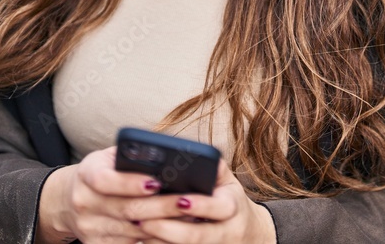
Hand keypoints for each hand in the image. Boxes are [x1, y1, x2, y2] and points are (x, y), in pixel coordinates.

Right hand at [36, 146, 184, 243]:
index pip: (105, 180)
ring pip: (132, 230)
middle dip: (161, 206)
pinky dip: (154, 239)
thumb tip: (168, 155)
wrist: (68, 200)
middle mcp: (84, 203)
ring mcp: (89, 228)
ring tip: (190, 216)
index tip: (157, 182)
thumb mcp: (110, 156)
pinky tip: (173, 231)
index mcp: (86, 174)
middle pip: (126, 209)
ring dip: (163, 225)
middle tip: (187, 201)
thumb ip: (133, 154)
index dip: (131, 183)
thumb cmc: (102, 171)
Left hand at [133, 160, 276, 243]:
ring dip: (159, 241)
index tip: (180, 199)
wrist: (247, 234)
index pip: (219, 207)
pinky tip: (143, 241)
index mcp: (232, 206)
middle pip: (197, 235)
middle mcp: (226, 231)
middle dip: (169, 228)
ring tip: (137, 229)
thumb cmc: (229, 199)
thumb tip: (192, 150)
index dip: (201, 205)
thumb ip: (213, 166)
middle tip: (142, 219)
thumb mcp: (227, 181)